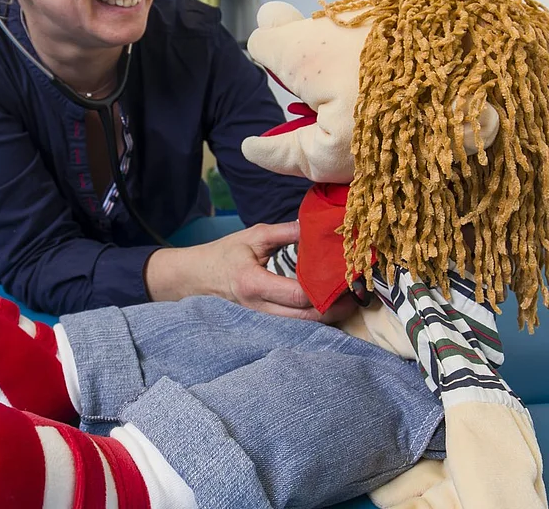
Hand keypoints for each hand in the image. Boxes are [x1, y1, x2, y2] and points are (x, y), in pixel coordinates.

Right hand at [144, 221, 358, 321]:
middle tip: (357, 295)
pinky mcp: (264, 325)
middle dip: (335, 309)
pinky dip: (314, 319)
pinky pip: (294, 327)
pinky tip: (328, 307)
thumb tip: (316, 226)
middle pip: (306, 318)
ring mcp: (261, 321)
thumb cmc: (224, 254)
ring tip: (349, 300)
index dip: (325, 290)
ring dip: (328, 317)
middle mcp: (258, 309)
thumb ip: (285, 232)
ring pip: (303, 328)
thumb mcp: (253, 236)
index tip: (346, 278)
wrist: (197, 277)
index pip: (298, 295)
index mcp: (254, 284)